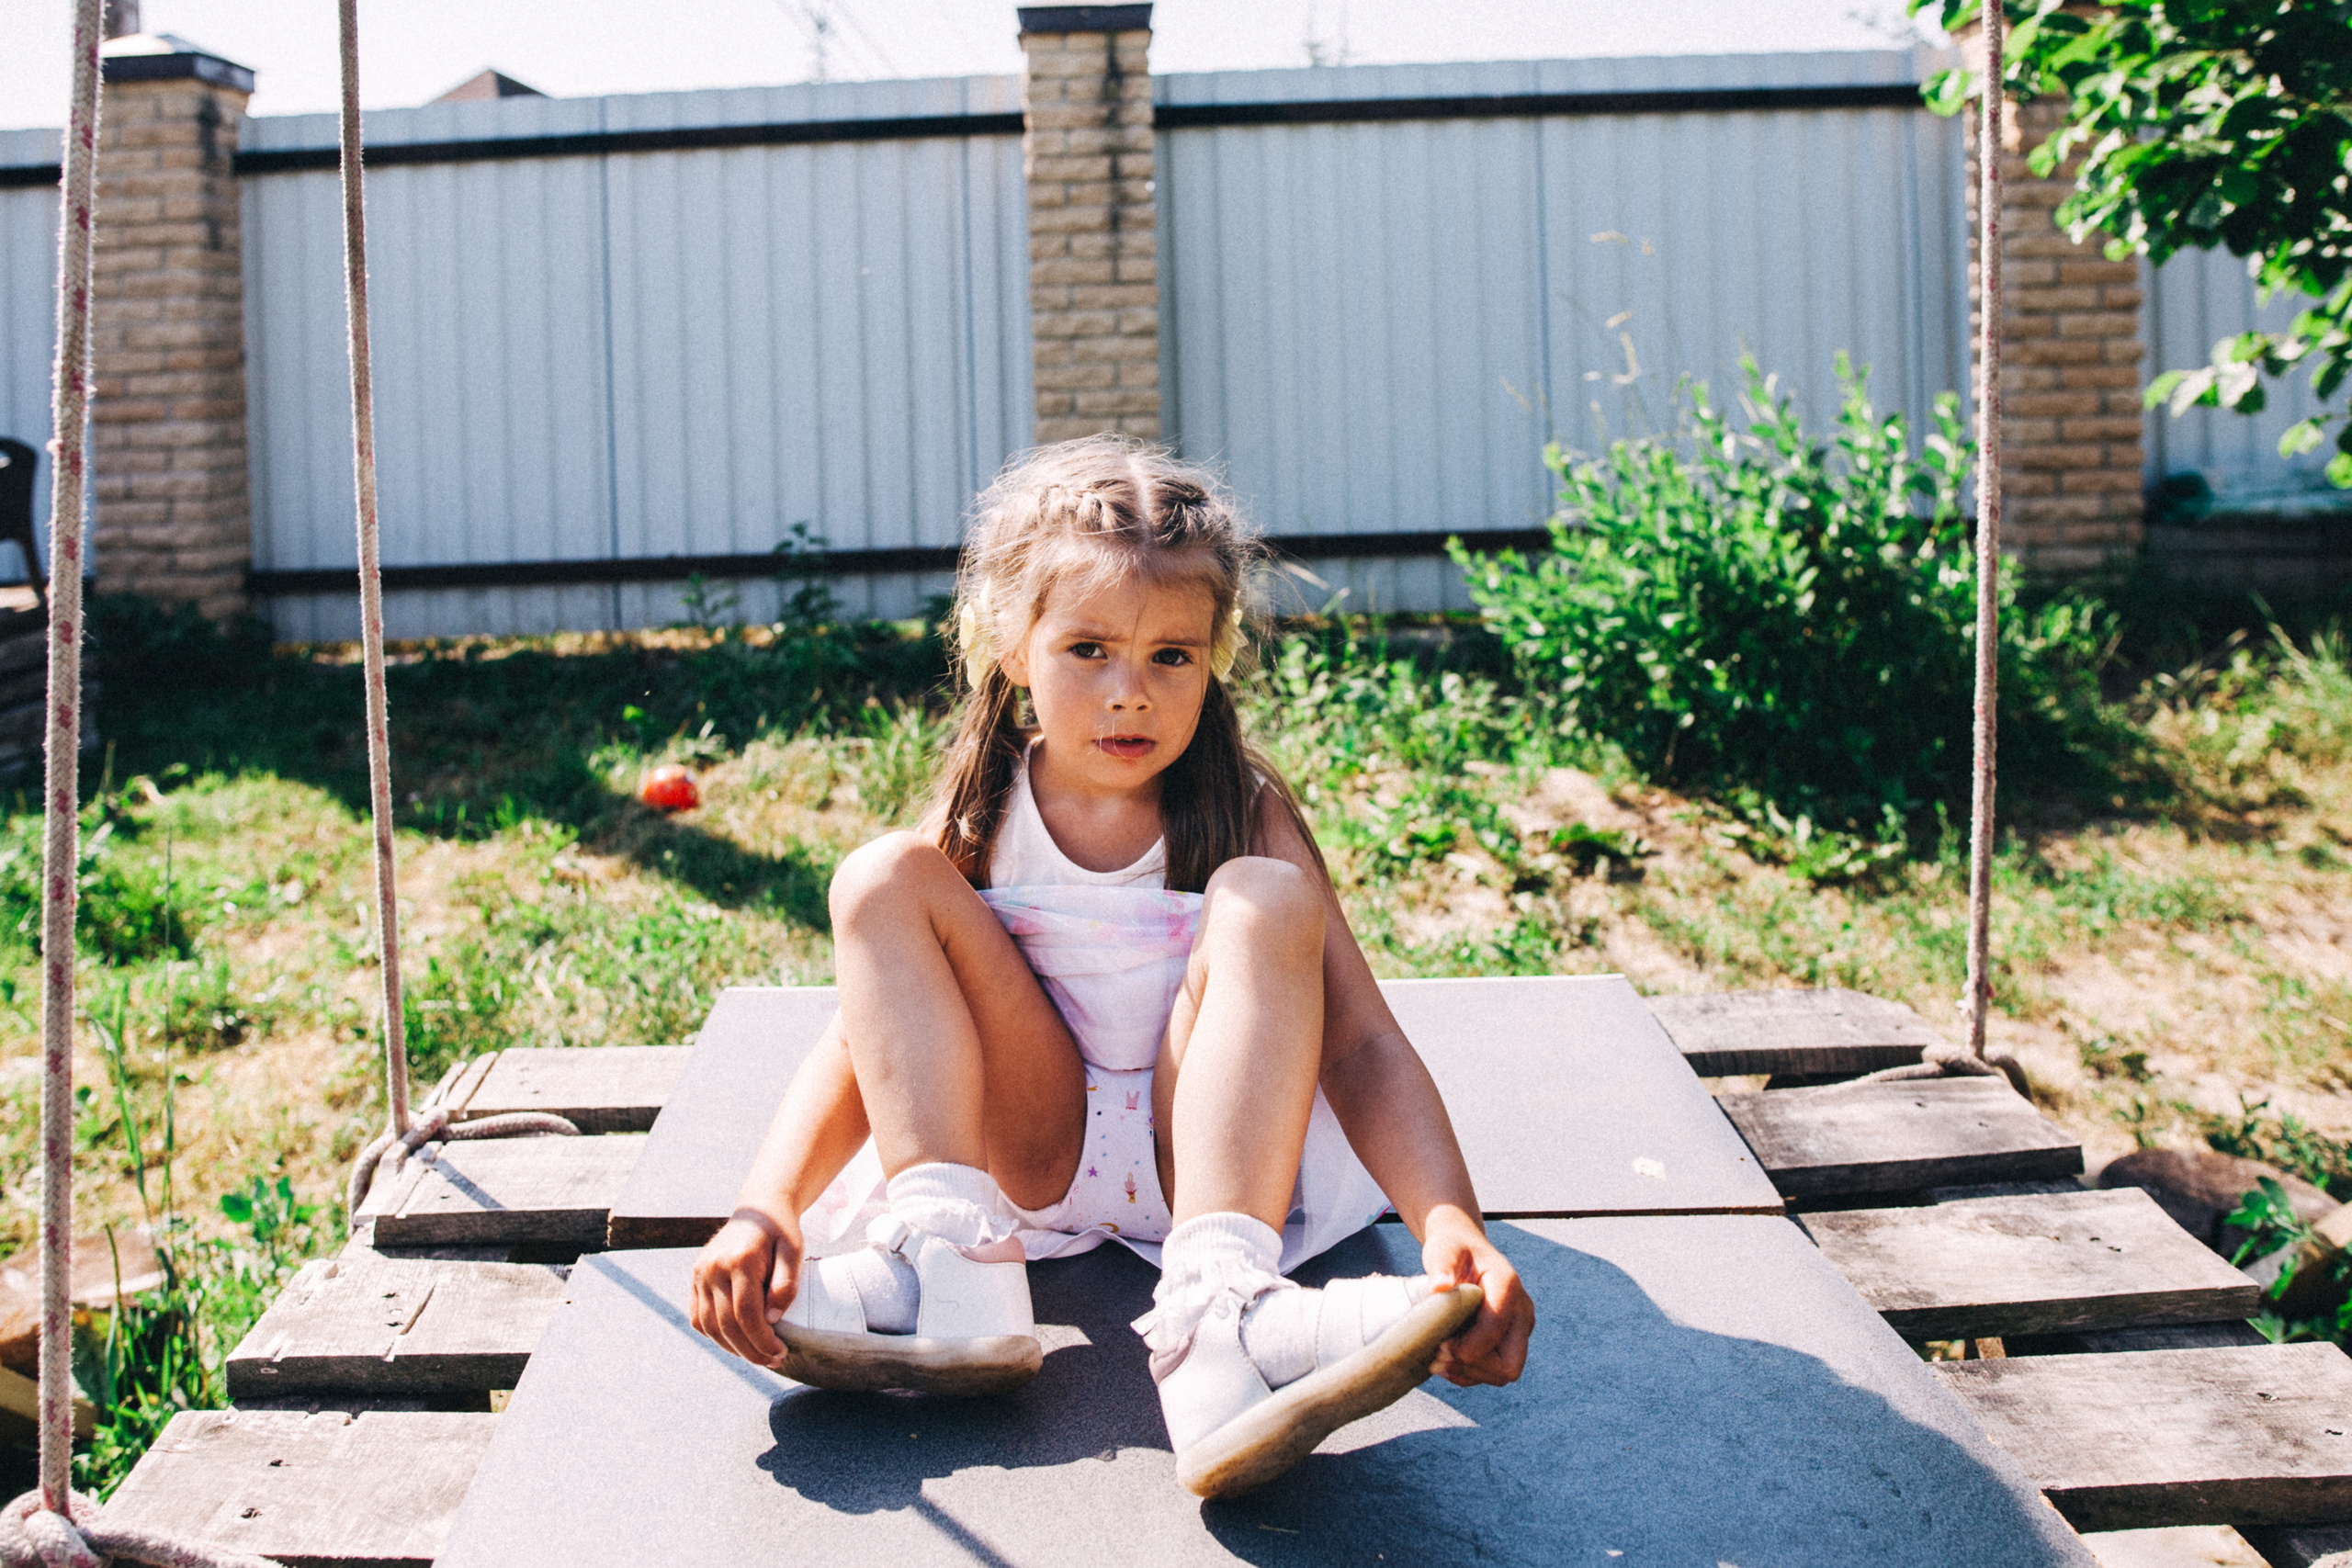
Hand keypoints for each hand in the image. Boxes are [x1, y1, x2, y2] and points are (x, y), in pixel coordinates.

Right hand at [689, 1207, 801, 1366]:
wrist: (757, 1210)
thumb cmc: (781, 1232)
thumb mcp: (793, 1250)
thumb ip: (786, 1283)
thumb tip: (773, 1318)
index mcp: (739, 1260)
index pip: (746, 1313)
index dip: (762, 1339)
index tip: (780, 1352)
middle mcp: (713, 1267)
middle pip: (727, 1324)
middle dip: (750, 1350)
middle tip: (773, 1360)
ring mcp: (700, 1273)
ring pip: (709, 1325)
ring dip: (732, 1348)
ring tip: (757, 1356)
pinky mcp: (695, 1278)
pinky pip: (699, 1318)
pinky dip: (715, 1336)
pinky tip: (736, 1343)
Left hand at [1420, 1206, 1532, 1387]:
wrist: (1463, 1248)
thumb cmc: (1453, 1248)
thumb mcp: (1444, 1249)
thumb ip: (1443, 1266)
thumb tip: (1439, 1287)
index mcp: (1508, 1287)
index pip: (1495, 1331)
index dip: (1467, 1347)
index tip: (1440, 1344)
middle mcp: (1522, 1312)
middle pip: (1510, 1365)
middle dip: (1474, 1368)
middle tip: (1440, 1356)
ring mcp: (1518, 1329)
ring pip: (1503, 1374)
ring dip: (1470, 1373)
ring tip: (1437, 1361)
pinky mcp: (1508, 1341)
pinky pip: (1494, 1372)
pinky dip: (1470, 1375)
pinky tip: (1445, 1364)